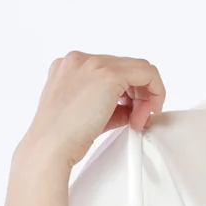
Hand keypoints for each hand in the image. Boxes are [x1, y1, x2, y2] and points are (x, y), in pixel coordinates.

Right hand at [22, 50, 166, 168]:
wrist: (51, 146)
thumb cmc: (62, 136)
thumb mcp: (87, 113)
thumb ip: (111, 104)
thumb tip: (134, 108)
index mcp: (69, 67)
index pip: (112, 70)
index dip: (127, 92)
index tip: (132, 113)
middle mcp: (79, 60)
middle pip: (126, 68)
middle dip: (138, 95)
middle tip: (138, 119)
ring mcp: (93, 64)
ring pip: (138, 69)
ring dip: (145, 96)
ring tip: (138, 120)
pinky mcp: (109, 75)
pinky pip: (146, 74)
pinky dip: (154, 92)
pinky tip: (145, 113)